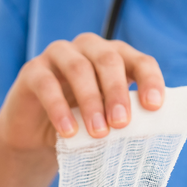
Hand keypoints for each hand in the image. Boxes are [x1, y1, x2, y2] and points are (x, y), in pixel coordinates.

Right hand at [0, 33, 166, 160]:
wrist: (37, 138)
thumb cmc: (81, 126)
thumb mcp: (108, 121)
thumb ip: (126, 118)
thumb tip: (152, 129)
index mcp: (115, 57)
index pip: (139, 61)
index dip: (149, 80)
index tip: (154, 106)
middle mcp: (88, 48)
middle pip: (108, 59)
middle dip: (117, 92)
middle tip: (121, 123)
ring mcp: (58, 55)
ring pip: (78, 68)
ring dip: (91, 101)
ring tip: (98, 132)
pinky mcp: (32, 70)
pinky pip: (47, 84)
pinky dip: (59, 108)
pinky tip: (68, 131)